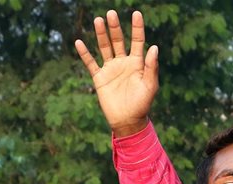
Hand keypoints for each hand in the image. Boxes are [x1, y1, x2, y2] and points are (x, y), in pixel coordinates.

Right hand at [75, 10, 158, 137]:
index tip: (136, 13)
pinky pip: (91, 63)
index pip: (137, 41)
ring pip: (105, 47)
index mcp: (137, 63)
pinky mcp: (100, 78)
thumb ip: (151, 67)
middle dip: (115, 27)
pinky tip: (79, 42)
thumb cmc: (142, 104)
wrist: (128, 121)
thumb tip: (154, 47)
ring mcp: (111, 69)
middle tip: (111, 13)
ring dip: (101, 34)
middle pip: (118, 40)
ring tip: (98, 20)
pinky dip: (85, 53)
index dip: (137, 27)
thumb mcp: (150, 86)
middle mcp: (123, 62)